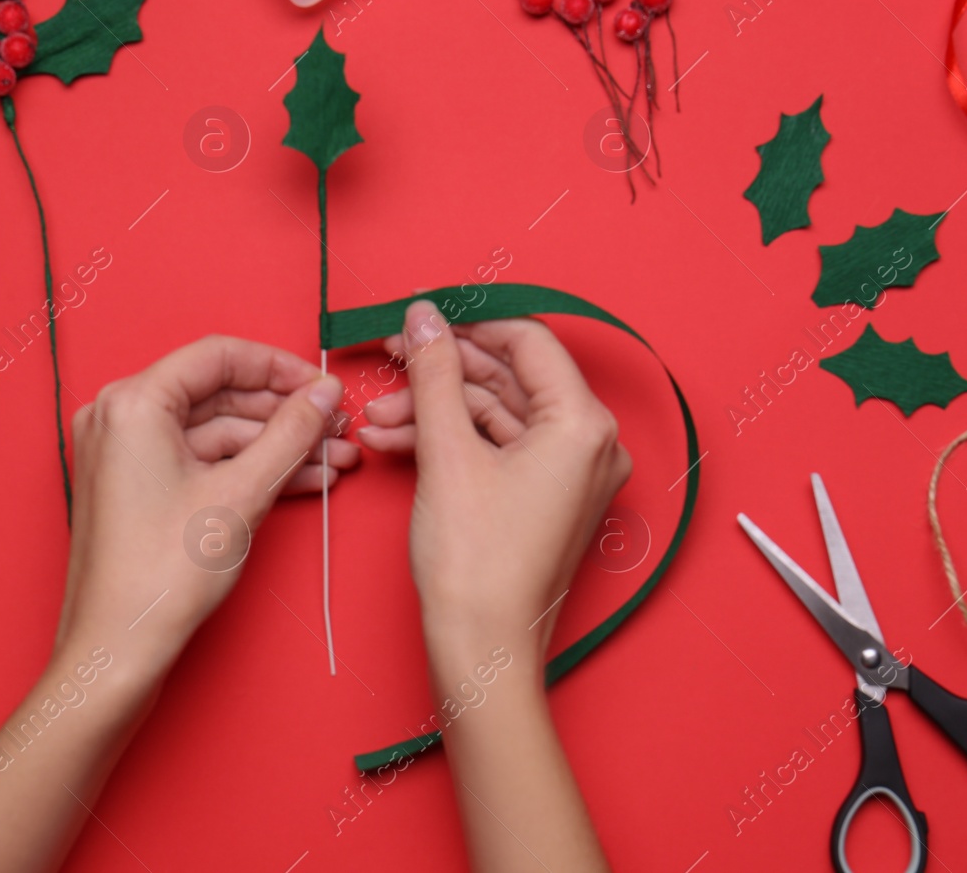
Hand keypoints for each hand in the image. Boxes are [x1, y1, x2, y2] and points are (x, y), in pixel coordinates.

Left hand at [54, 336, 354, 690]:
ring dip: (276, 446)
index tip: (323, 387)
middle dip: (285, 415)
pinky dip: (248, 469)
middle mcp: (121, 417)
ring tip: (333, 463)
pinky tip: (302, 480)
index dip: (281, 368)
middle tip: (337, 430)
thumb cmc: (161, 575)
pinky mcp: (138, 486)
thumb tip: (324, 394)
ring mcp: (126, 453)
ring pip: (217, 432)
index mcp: (133, 403)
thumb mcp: (241, 494)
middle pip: (220, 394)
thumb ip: (289, 433)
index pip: (219, 356)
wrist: (117, 650)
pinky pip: (202, 461)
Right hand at [358, 301, 631, 666]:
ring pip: (496, 416)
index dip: (467, 325)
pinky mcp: (547, 499)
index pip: (527, 341)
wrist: (481, 650)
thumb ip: (435, 373)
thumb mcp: (446, 453)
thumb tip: (425, 316)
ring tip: (376, 419)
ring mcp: (571, 475)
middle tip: (388, 362)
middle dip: (440, 374)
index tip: (419, 318)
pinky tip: (395, 442)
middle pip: (509, 379)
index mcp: (584, 424)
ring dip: (434, 411)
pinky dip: (450, 443)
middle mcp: (590, 444)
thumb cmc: (476, 563)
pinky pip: (498, 450)